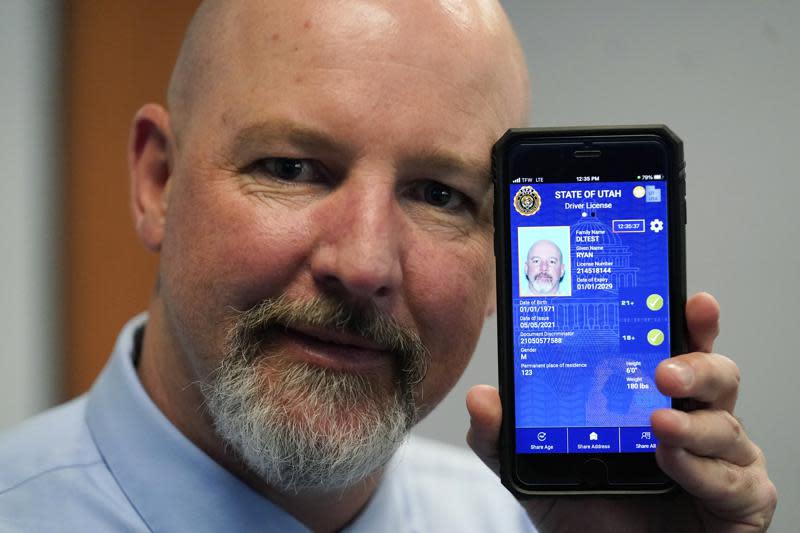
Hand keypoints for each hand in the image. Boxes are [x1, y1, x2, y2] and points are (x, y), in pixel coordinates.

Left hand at [467, 293, 776, 531]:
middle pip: (717, 375)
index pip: (679, 349)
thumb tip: (481, 398)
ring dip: (690, 425)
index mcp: (655, 398)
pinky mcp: (742, 498)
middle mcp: (695, 420)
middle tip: (663, 372)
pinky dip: (702, 470)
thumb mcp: (537, 468)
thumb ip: (505, 434)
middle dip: (695, 365)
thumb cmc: (589, 510)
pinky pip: (737, 478)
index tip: (690, 301)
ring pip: (726, 424)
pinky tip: (672, 463)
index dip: (691, 323)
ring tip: (658, 425)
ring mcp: (723, 458)